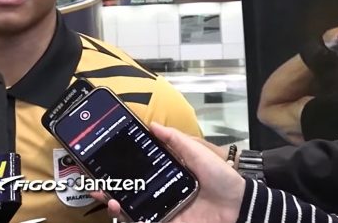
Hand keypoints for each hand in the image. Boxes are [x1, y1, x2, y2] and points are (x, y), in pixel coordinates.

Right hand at [93, 124, 245, 222]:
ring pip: (133, 209)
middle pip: (130, 191)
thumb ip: (176, 140)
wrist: (239, 205)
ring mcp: (164, 210)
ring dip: (117, 205)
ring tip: (109, 199)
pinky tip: (123, 213)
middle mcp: (162, 192)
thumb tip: (153, 124)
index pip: (138, 170)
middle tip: (98, 184)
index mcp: (167, 174)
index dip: (121, 168)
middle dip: (111, 189)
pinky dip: (132, 220)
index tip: (104, 162)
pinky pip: (146, 222)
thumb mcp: (197, 152)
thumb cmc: (222, 177)